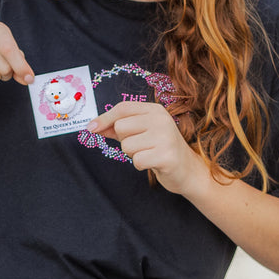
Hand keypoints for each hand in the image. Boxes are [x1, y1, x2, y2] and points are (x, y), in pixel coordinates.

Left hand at [87, 101, 202, 194]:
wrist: (187, 170)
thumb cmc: (159, 149)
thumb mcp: (140, 133)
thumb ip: (117, 128)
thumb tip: (93, 126)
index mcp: (155, 110)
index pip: (123, 108)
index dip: (104, 118)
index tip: (91, 128)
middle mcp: (161, 119)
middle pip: (121, 127)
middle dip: (125, 140)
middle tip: (142, 146)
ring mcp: (165, 137)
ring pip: (127, 146)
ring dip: (133, 154)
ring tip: (149, 154)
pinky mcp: (166, 156)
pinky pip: (136, 160)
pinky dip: (140, 165)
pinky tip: (154, 163)